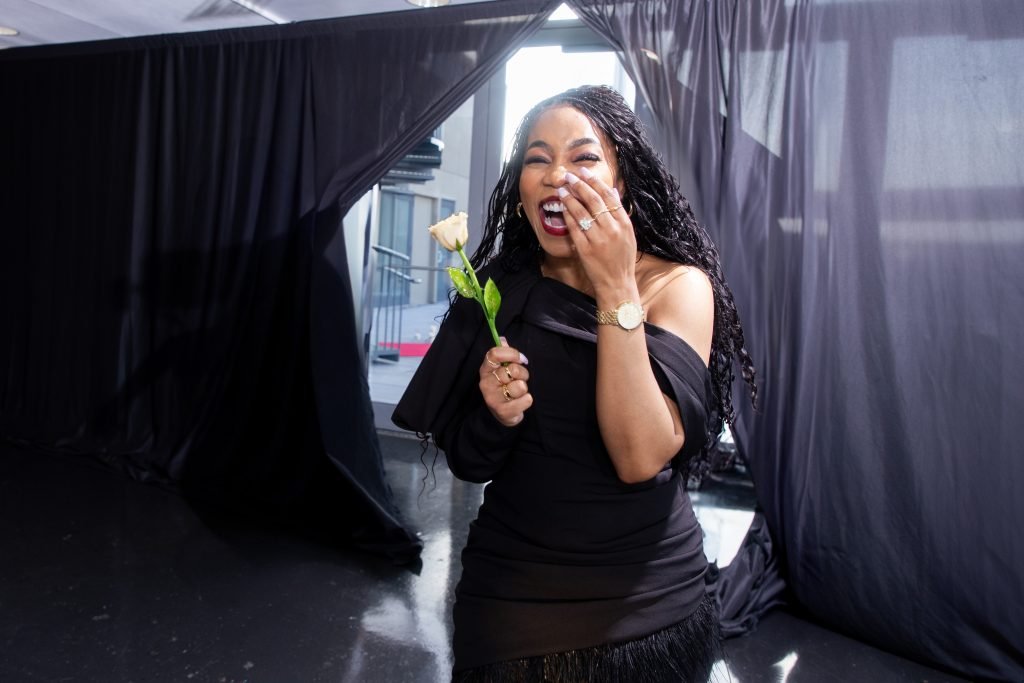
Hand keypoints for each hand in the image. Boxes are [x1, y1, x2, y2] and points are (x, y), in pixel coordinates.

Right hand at [478, 338, 531, 426]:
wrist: (504, 414)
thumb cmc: (504, 388)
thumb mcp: (502, 370)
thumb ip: (503, 354)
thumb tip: (502, 339)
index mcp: (486, 369)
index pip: (495, 353)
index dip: (512, 353)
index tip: (521, 359)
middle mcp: (486, 383)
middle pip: (512, 369)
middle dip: (522, 374)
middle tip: (519, 380)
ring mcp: (493, 398)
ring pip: (520, 386)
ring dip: (524, 388)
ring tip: (518, 392)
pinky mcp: (502, 411)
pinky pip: (526, 400)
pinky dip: (527, 400)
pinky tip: (521, 402)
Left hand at [558, 168, 637, 297]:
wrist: (617, 283)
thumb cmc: (622, 258)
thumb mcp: (628, 234)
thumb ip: (619, 212)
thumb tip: (612, 190)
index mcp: (624, 224)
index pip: (608, 196)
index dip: (594, 181)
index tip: (583, 171)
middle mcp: (612, 229)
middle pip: (594, 201)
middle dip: (580, 185)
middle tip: (569, 175)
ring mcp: (598, 240)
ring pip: (582, 213)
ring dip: (570, 198)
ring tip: (562, 188)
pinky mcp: (586, 249)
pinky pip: (574, 228)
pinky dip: (568, 216)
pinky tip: (562, 207)